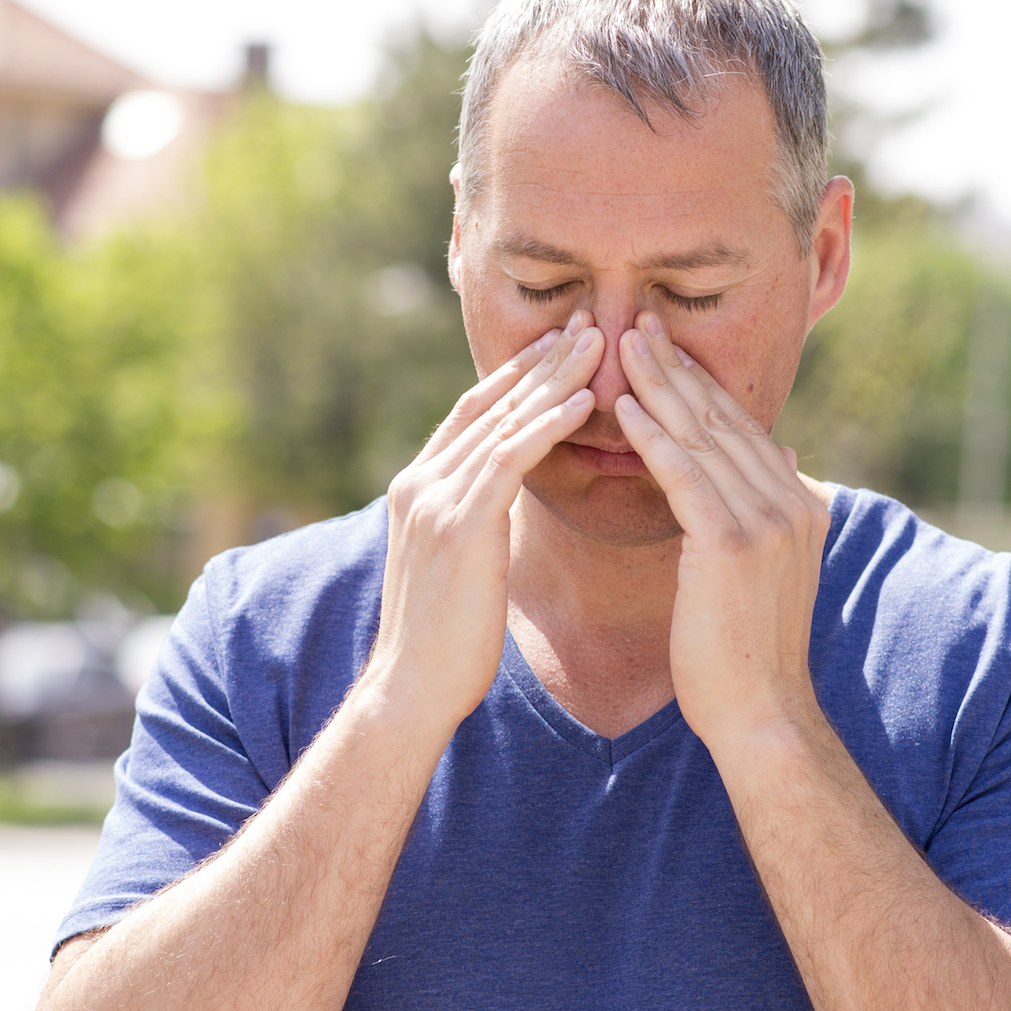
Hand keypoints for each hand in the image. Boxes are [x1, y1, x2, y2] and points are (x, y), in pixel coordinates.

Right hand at [365, 313, 603, 732]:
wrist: (411, 689)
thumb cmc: (445, 642)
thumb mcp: (458, 567)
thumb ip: (474, 523)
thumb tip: (501, 505)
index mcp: (418, 489)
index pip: (473, 413)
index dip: (517, 375)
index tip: (560, 343)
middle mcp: (420, 483)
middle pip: (489, 403)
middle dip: (541, 361)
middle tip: (588, 321)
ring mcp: (434, 500)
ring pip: (504, 422)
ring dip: (555, 379)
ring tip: (599, 344)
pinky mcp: (459, 523)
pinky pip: (510, 460)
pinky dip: (547, 425)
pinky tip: (584, 401)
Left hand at [611, 312, 829, 747]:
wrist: (761, 714)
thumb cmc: (747, 653)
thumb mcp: (765, 570)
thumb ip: (766, 512)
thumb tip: (779, 457)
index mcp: (801, 504)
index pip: (742, 430)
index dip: (701, 385)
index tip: (664, 348)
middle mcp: (792, 503)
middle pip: (724, 420)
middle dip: (678, 369)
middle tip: (638, 322)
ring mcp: (768, 521)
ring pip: (704, 438)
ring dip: (660, 387)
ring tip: (624, 345)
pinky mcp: (733, 544)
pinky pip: (687, 477)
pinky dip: (656, 439)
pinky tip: (626, 409)